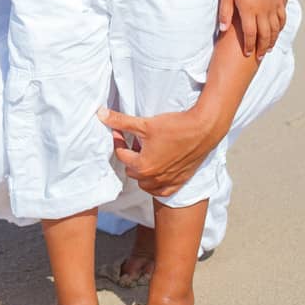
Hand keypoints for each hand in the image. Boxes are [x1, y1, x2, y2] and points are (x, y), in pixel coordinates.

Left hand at [98, 106, 220, 198]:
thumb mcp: (144, 123)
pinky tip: (158, 168)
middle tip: (135, 141)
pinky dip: (156, 183)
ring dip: (142, 170)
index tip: (120, 130)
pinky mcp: (180, 182)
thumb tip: (100, 113)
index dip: (118, 140)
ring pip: (144, 182)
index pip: (121, 154)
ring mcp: (168, 182)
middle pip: (131, 169)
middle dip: (130, 156)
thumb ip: (120, 121)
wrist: (204, 130)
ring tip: (147, 153)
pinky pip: (161, 190)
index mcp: (143, 166)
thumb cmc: (175, 126)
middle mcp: (154, 178)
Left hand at [218, 0, 284, 56]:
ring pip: (275, 29)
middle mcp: (262, 11)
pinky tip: (277, 33)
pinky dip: (280, 28)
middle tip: (259, 56)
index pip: (250, 34)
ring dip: (272, 40)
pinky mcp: (278, 1)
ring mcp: (272, 6)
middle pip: (265, 35)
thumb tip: (222, 30)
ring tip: (268, 48)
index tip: (247, 54)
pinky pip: (282, 18)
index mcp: (248, 11)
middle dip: (262, 48)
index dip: (249, 46)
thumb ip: (224, 13)